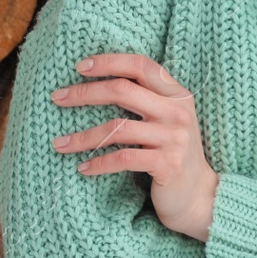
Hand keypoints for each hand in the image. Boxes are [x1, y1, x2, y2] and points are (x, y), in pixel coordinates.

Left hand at [50, 52, 217, 241]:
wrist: (198, 195)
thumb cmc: (171, 152)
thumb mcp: (165, 119)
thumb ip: (144, 98)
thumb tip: (96, 80)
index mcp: (177, 93)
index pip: (140, 65)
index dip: (109, 62)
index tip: (79, 66)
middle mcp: (178, 111)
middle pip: (123, 90)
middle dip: (85, 93)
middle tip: (57, 98)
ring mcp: (174, 138)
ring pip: (117, 128)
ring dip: (83, 136)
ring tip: (59, 144)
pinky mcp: (167, 165)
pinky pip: (123, 158)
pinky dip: (99, 163)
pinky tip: (83, 168)